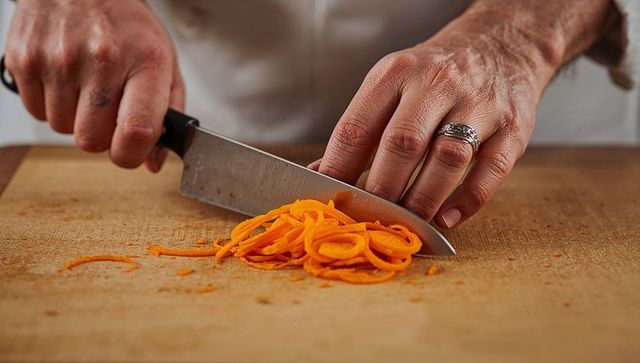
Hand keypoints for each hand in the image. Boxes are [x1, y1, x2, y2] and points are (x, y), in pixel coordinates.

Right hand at [4, 0, 183, 171]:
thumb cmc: (127, 28)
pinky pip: (37, 111)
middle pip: (92, 141)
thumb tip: (153, 162)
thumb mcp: (165, 64)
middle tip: (108, 112)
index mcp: (145, 62)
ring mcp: (59, 59)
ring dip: (75, 119)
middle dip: (102, 136)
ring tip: (87, 87)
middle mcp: (101, 59)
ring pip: (62, 129)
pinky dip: (52, 104)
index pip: (136, 131)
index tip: (132, 152)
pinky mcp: (25, 58)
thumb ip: (167, 116)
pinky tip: (66, 80)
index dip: (132, 155)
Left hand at [315, 1, 612, 227]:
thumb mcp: (390, 84)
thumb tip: (322, 174)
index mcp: (396, 73)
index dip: (339, 169)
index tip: (331, 199)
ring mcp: (478, 104)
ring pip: (447, 159)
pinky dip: (468, 200)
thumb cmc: (434, 74)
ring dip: (423, 199)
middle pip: (402, 144)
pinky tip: (447, 218)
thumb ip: (361, 129)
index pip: (357, 126)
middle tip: (372, 215)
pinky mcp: (512, 126)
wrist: (500, 43)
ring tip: (408, 222)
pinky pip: (491, 169)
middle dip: (383, 189)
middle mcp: (436, 84)